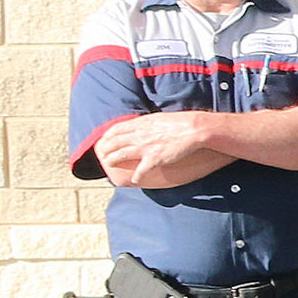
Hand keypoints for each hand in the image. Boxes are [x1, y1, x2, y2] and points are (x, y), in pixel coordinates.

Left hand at [99, 110, 218, 187]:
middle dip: (105, 150)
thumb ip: (145, 123)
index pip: (115, 130)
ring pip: (120, 155)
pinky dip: (136, 176)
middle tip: (103, 154)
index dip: (107, 136)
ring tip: (109, 164)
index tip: (104, 140)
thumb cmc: (179, 122)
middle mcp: (138, 136)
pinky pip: (140, 171)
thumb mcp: (158, 118)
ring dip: (112, 161)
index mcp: (140, 124)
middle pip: (114, 143)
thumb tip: (139, 126)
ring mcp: (145, 148)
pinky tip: (135, 179)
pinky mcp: (154, 159)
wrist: (194, 129)